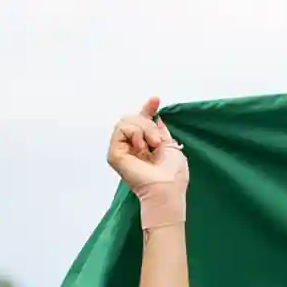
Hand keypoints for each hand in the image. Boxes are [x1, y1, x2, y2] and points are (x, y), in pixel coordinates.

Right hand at [108, 96, 188, 228]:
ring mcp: (121, 150)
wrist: (166, 187)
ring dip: (144, 129)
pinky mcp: (114, 154)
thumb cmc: (173, 174)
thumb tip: (155, 117)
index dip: (147, 109)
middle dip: (148, 124)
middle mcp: (132, 148)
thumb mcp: (170, 145)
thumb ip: (160, 131)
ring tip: (152, 145)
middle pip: (134, 119)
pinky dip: (135, 134)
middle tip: (157, 142)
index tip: (156, 99)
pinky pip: (121, 129)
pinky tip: (141, 147)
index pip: (142, 123)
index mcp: (145, 146)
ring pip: (126, 121)